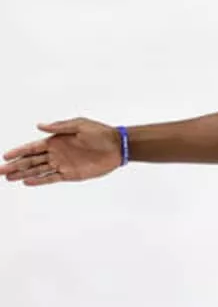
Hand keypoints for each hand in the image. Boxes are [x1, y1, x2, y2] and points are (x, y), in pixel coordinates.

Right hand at [1, 118, 122, 186]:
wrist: (117, 146)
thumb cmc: (99, 132)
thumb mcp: (79, 124)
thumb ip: (59, 127)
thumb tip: (39, 126)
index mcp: (55, 140)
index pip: (32, 147)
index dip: (18, 152)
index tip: (5, 156)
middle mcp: (56, 153)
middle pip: (31, 161)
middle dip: (16, 165)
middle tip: (0, 171)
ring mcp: (62, 164)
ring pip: (38, 170)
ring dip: (24, 174)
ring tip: (9, 178)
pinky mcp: (71, 174)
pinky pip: (52, 178)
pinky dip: (40, 181)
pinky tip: (27, 182)